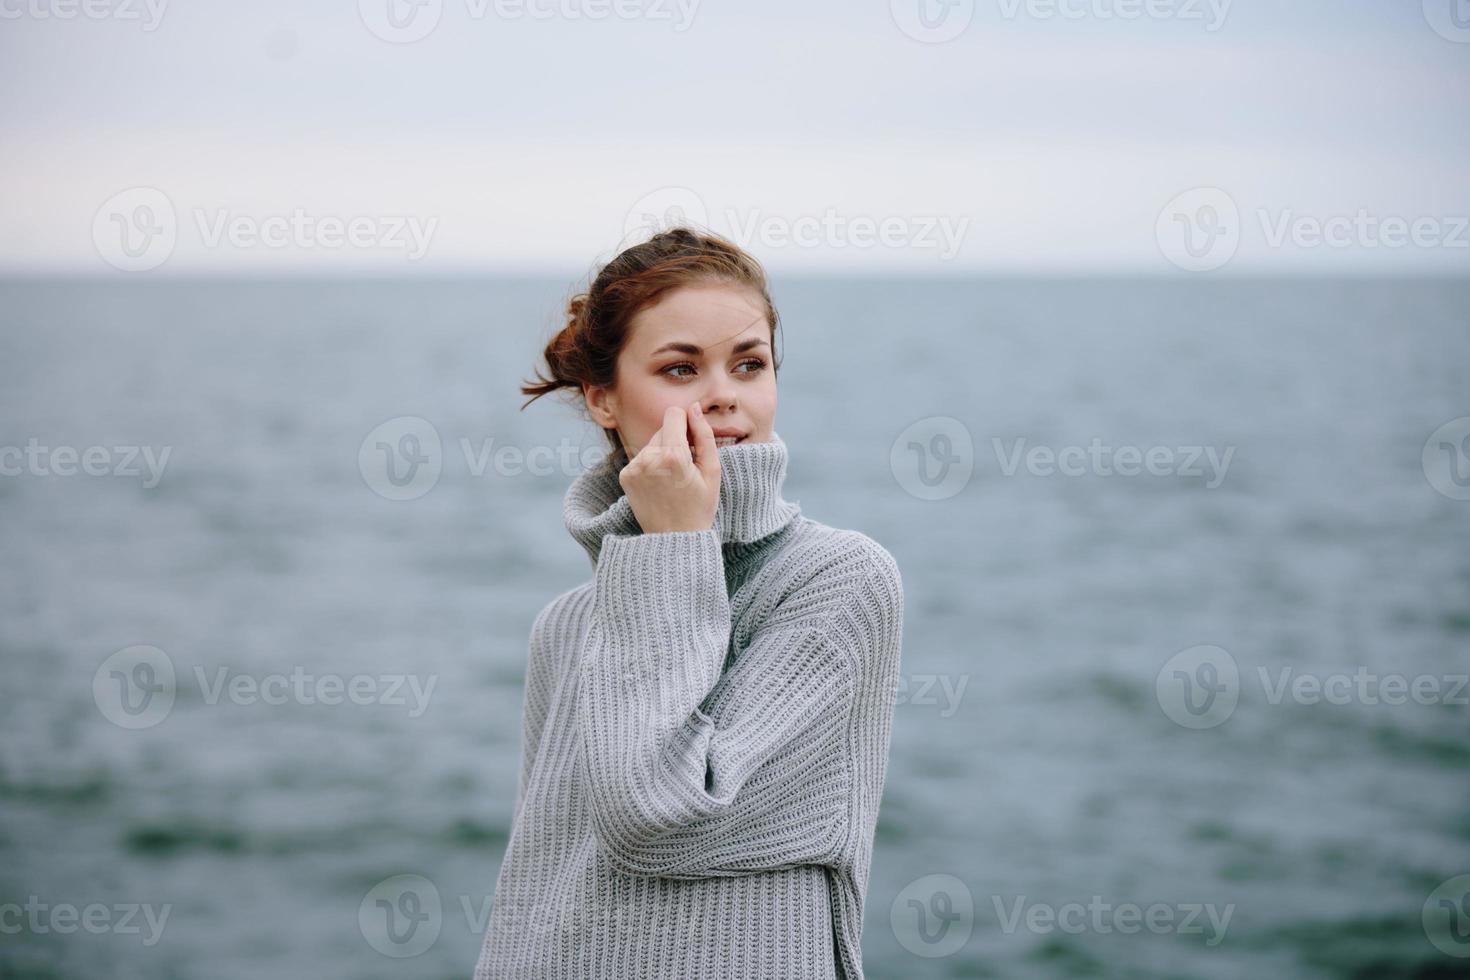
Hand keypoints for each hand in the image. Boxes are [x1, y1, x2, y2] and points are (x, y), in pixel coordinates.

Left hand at [619, 402, 720, 533]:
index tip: (693, 442)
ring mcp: (633, 467)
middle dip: (676, 440)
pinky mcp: (625, 476)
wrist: (674, 540)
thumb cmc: (699, 507)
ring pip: (652, 442)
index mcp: (673, 456)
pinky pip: (641, 457)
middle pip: (663, 428)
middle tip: (685, 468)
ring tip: (673, 478)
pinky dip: (651, 464)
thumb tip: (695, 408)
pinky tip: (660, 484)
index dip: (687, 424)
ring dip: (663, 452)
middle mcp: (648, 458)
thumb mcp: (712, 471)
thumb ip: (704, 435)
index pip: (674, 414)